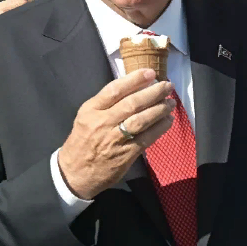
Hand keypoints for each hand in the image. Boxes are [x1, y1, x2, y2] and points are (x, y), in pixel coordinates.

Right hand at [57, 69, 175, 199]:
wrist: (75, 173)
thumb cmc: (83, 141)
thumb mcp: (87, 117)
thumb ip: (106, 104)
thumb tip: (135, 87)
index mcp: (91, 110)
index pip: (114, 89)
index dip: (134, 79)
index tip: (151, 72)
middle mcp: (102, 122)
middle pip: (132, 103)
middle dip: (153, 92)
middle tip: (168, 85)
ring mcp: (114, 139)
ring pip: (141, 119)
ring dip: (160, 109)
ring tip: (171, 102)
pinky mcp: (126, 154)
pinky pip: (147, 137)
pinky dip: (160, 127)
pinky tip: (168, 120)